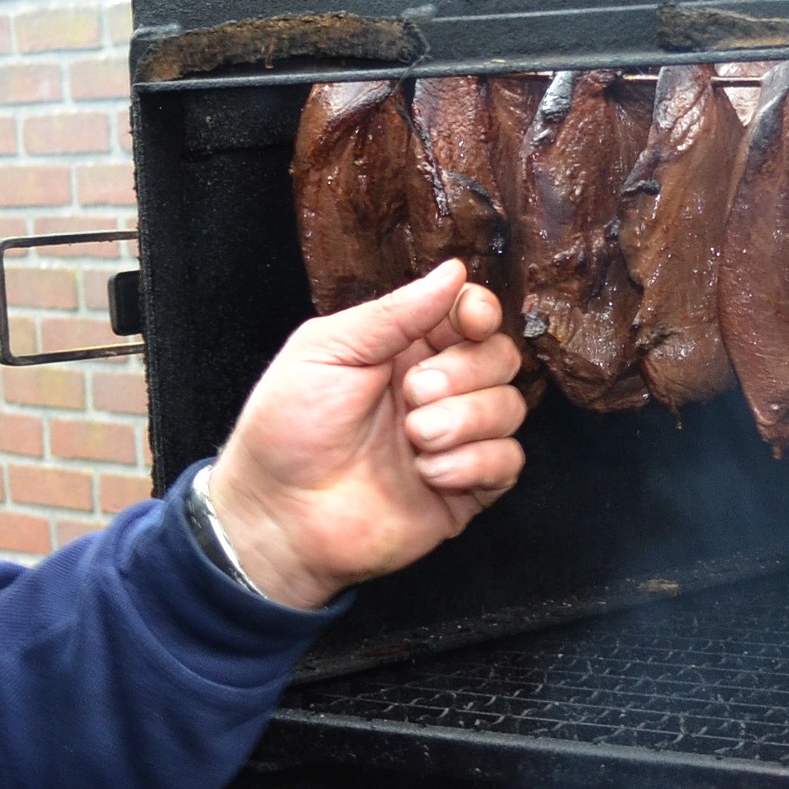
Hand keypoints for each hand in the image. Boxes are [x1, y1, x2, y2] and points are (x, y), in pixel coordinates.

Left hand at [204, 261, 529, 609]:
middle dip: (464, 372)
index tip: (470, 321)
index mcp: (404, 348)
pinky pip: (508, 461)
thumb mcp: (326, 351)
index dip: (479, 312)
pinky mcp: (467, 488)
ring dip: (465, 421)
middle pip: (500, 357)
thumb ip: (393, 314)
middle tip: (413, 395)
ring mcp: (454, 439)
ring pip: (510, 407)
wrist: (279, 516)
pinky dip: (474, 463)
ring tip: (415, 440)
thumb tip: (454, 272)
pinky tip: (430, 474)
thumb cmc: (287, 429)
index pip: (469, 314)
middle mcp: (437, 389)